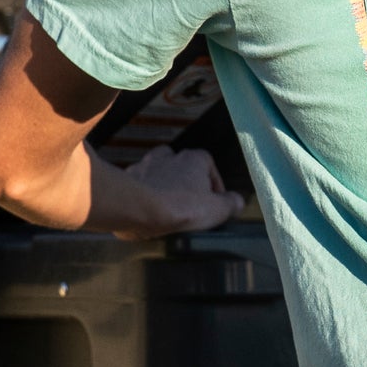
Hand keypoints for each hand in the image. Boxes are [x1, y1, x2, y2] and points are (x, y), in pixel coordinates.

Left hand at [118, 146, 244, 237]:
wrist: (138, 209)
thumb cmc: (180, 207)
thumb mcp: (217, 210)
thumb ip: (231, 204)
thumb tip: (237, 201)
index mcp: (194, 158)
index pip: (210, 166)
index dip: (213, 186)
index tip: (213, 203)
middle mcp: (170, 156)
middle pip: (183, 167)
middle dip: (187, 183)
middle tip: (189, 204)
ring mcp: (147, 164)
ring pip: (159, 171)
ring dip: (164, 184)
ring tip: (166, 207)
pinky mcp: (128, 177)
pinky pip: (139, 182)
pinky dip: (144, 192)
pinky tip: (146, 208)